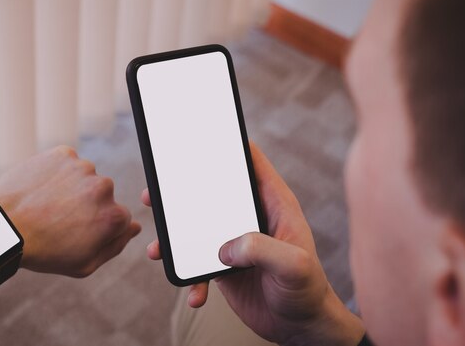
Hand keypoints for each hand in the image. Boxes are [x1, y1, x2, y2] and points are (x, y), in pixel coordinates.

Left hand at [0, 145, 140, 277]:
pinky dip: (57, 172)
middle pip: (103, 195)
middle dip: (87, 205)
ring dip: (72, 187)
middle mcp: (104, 187)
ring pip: (85, 177)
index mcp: (114, 216)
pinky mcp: (63, 154)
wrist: (2, 228)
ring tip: (46, 205)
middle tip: (59, 220)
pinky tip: (41, 189)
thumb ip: (115, 245)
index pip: (120, 218)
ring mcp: (83, 167)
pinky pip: (67, 162)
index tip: (77, 232)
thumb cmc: (43, 251)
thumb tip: (134, 228)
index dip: (98, 227)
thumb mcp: (84, 264)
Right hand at [142, 142, 363, 345]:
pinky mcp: (224, 264)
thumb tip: (226, 246)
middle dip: (182, 189)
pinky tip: (194, 295)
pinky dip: (190, 278)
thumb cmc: (308, 291)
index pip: (250, 163)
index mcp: (273, 204)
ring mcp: (235, 239)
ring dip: (174, 235)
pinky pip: (197, 263)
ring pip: (197, 226)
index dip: (228, 146)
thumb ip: (263, 249)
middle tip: (156, 190)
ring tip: (157, 247)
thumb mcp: (294, 266)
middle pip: (212, 191)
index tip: (200, 137)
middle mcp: (251, 217)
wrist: (300, 327)